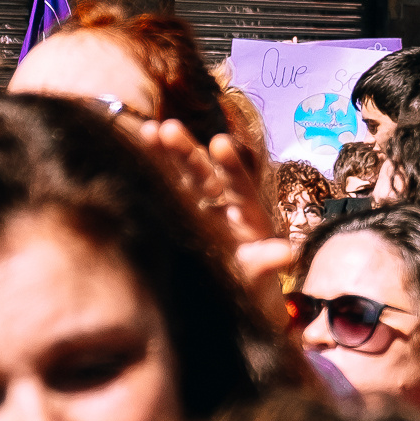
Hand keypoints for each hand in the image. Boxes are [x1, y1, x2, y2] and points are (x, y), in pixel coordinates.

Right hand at [138, 118, 291, 327]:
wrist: (235, 292)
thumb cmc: (251, 283)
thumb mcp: (257, 274)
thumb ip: (266, 261)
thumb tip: (288, 253)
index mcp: (247, 215)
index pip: (239, 186)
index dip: (230, 167)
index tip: (219, 143)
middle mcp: (223, 204)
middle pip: (205, 174)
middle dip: (187, 152)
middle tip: (169, 128)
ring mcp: (200, 207)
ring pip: (182, 177)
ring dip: (166, 155)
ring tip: (149, 129)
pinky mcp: (180, 214)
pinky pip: (165, 191)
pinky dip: (150, 174)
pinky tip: (131, 151)